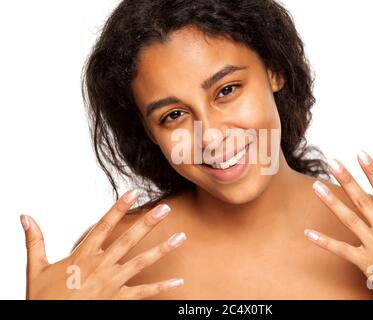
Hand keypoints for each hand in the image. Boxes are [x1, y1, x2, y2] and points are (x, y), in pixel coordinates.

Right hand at [21, 189, 186, 298]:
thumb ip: (35, 241)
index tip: (133, 192)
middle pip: (128, 239)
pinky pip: (142, 293)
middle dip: (148, 222)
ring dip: (162, 249)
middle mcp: (100, 266)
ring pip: (141, 262)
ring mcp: (111, 283)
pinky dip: (160, 287)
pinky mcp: (117, 300)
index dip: (118, 208)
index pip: (103, 226)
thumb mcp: (35, 268)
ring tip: (181, 237)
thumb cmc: (44, 299)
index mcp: (82, 256)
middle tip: (166, 208)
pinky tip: (177, 282)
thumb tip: (25, 217)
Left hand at [304, 150, 372, 298]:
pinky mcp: (367, 262)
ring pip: (349, 219)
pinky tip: (308, 233)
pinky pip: (341, 250)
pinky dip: (324, 242)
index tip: (361, 154)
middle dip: (346, 179)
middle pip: (363, 199)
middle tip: (332, 162)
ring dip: (331, 202)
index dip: (372, 171)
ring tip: (316, 187)